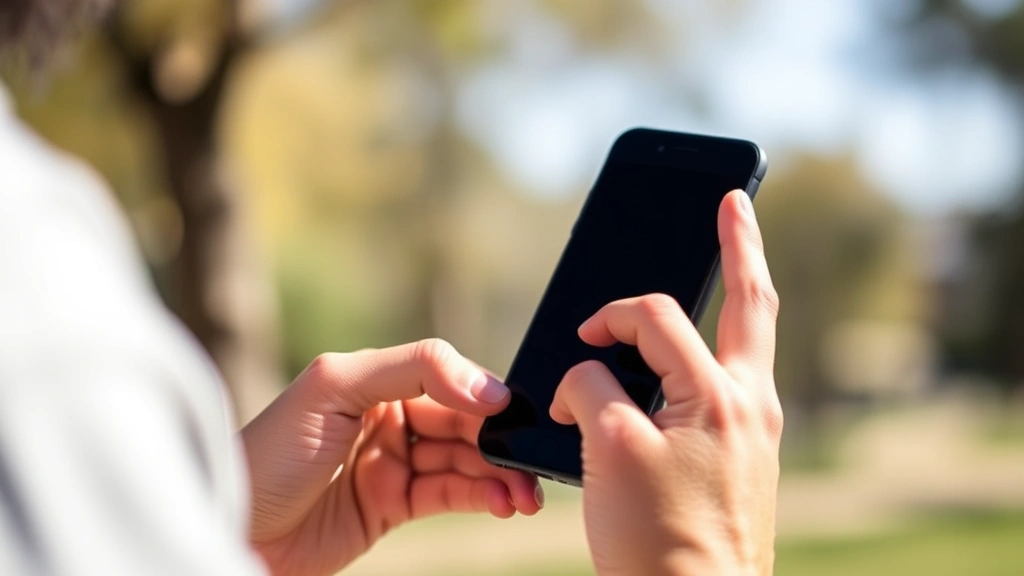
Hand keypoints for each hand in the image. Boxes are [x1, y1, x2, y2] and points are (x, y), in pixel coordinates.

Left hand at [241, 339, 542, 575]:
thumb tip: (485, 386)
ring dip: (500, 473)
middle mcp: (387, 416)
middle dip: (501, 438)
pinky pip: (451, 494)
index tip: (511, 413)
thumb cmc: (270, 453)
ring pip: (464, 460)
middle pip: (462, 420)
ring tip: (527, 493)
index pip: (445, 375)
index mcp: (373, 379)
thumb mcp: (334, 387)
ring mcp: (392, 462)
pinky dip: (483, 497)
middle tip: (533, 460)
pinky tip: (504, 503)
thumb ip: (412, 368)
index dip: (482, 393)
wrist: (236, 530)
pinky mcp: (394, 505)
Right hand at [551, 190, 781, 575]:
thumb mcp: (607, 450)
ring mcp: (754, 431)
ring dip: (733, 295)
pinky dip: (710, 352)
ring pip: (747, 341)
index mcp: (718, 395)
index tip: (579, 342)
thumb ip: (592, 388)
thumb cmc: (655, 537)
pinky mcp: (743, 455)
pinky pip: (729, 382)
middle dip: (740, 246)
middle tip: (735, 203)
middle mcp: (750, 404)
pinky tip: (693, 352)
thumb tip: (587, 371)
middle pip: (750, 303)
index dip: (607, 317)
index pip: (655, 318)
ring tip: (730, 258)